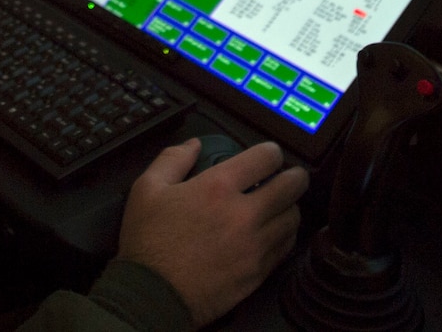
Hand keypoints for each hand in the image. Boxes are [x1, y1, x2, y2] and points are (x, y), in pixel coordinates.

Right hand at [117, 138, 308, 326]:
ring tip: (281, 206)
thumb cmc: (147, 242)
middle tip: (290, 177)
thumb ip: (172, 159)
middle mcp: (244, 214)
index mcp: (218, 188)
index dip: (272, 152)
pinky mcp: (258, 272)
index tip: (269, 156)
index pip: (266, 158)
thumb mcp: (146, 189)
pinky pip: (285, 248)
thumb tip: (194, 145)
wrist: (152, 296)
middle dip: (294, 177)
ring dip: (289, 207)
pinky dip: (284, 236)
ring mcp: (254, 246)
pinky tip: (274, 233)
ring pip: (293, 218)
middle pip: (292, 187)